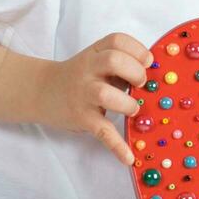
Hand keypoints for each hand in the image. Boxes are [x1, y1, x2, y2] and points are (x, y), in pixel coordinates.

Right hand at [37, 32, 152, 165]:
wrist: (41, 91)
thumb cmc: (81, 77)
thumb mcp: (96, 62)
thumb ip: (121, 65)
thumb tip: (156, 80)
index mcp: (95, 53)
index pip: (117, 41)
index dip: (137, 49)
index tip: (147, 61)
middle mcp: (88, 70)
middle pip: (113, 60)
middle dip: (135, 72)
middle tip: (140, 84)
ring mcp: (83, 94)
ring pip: (105, 94)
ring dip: (127, 104)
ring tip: (133, 109)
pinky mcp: (81, 118)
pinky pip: (101, 132)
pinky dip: (117, 146)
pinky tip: (129, 157)